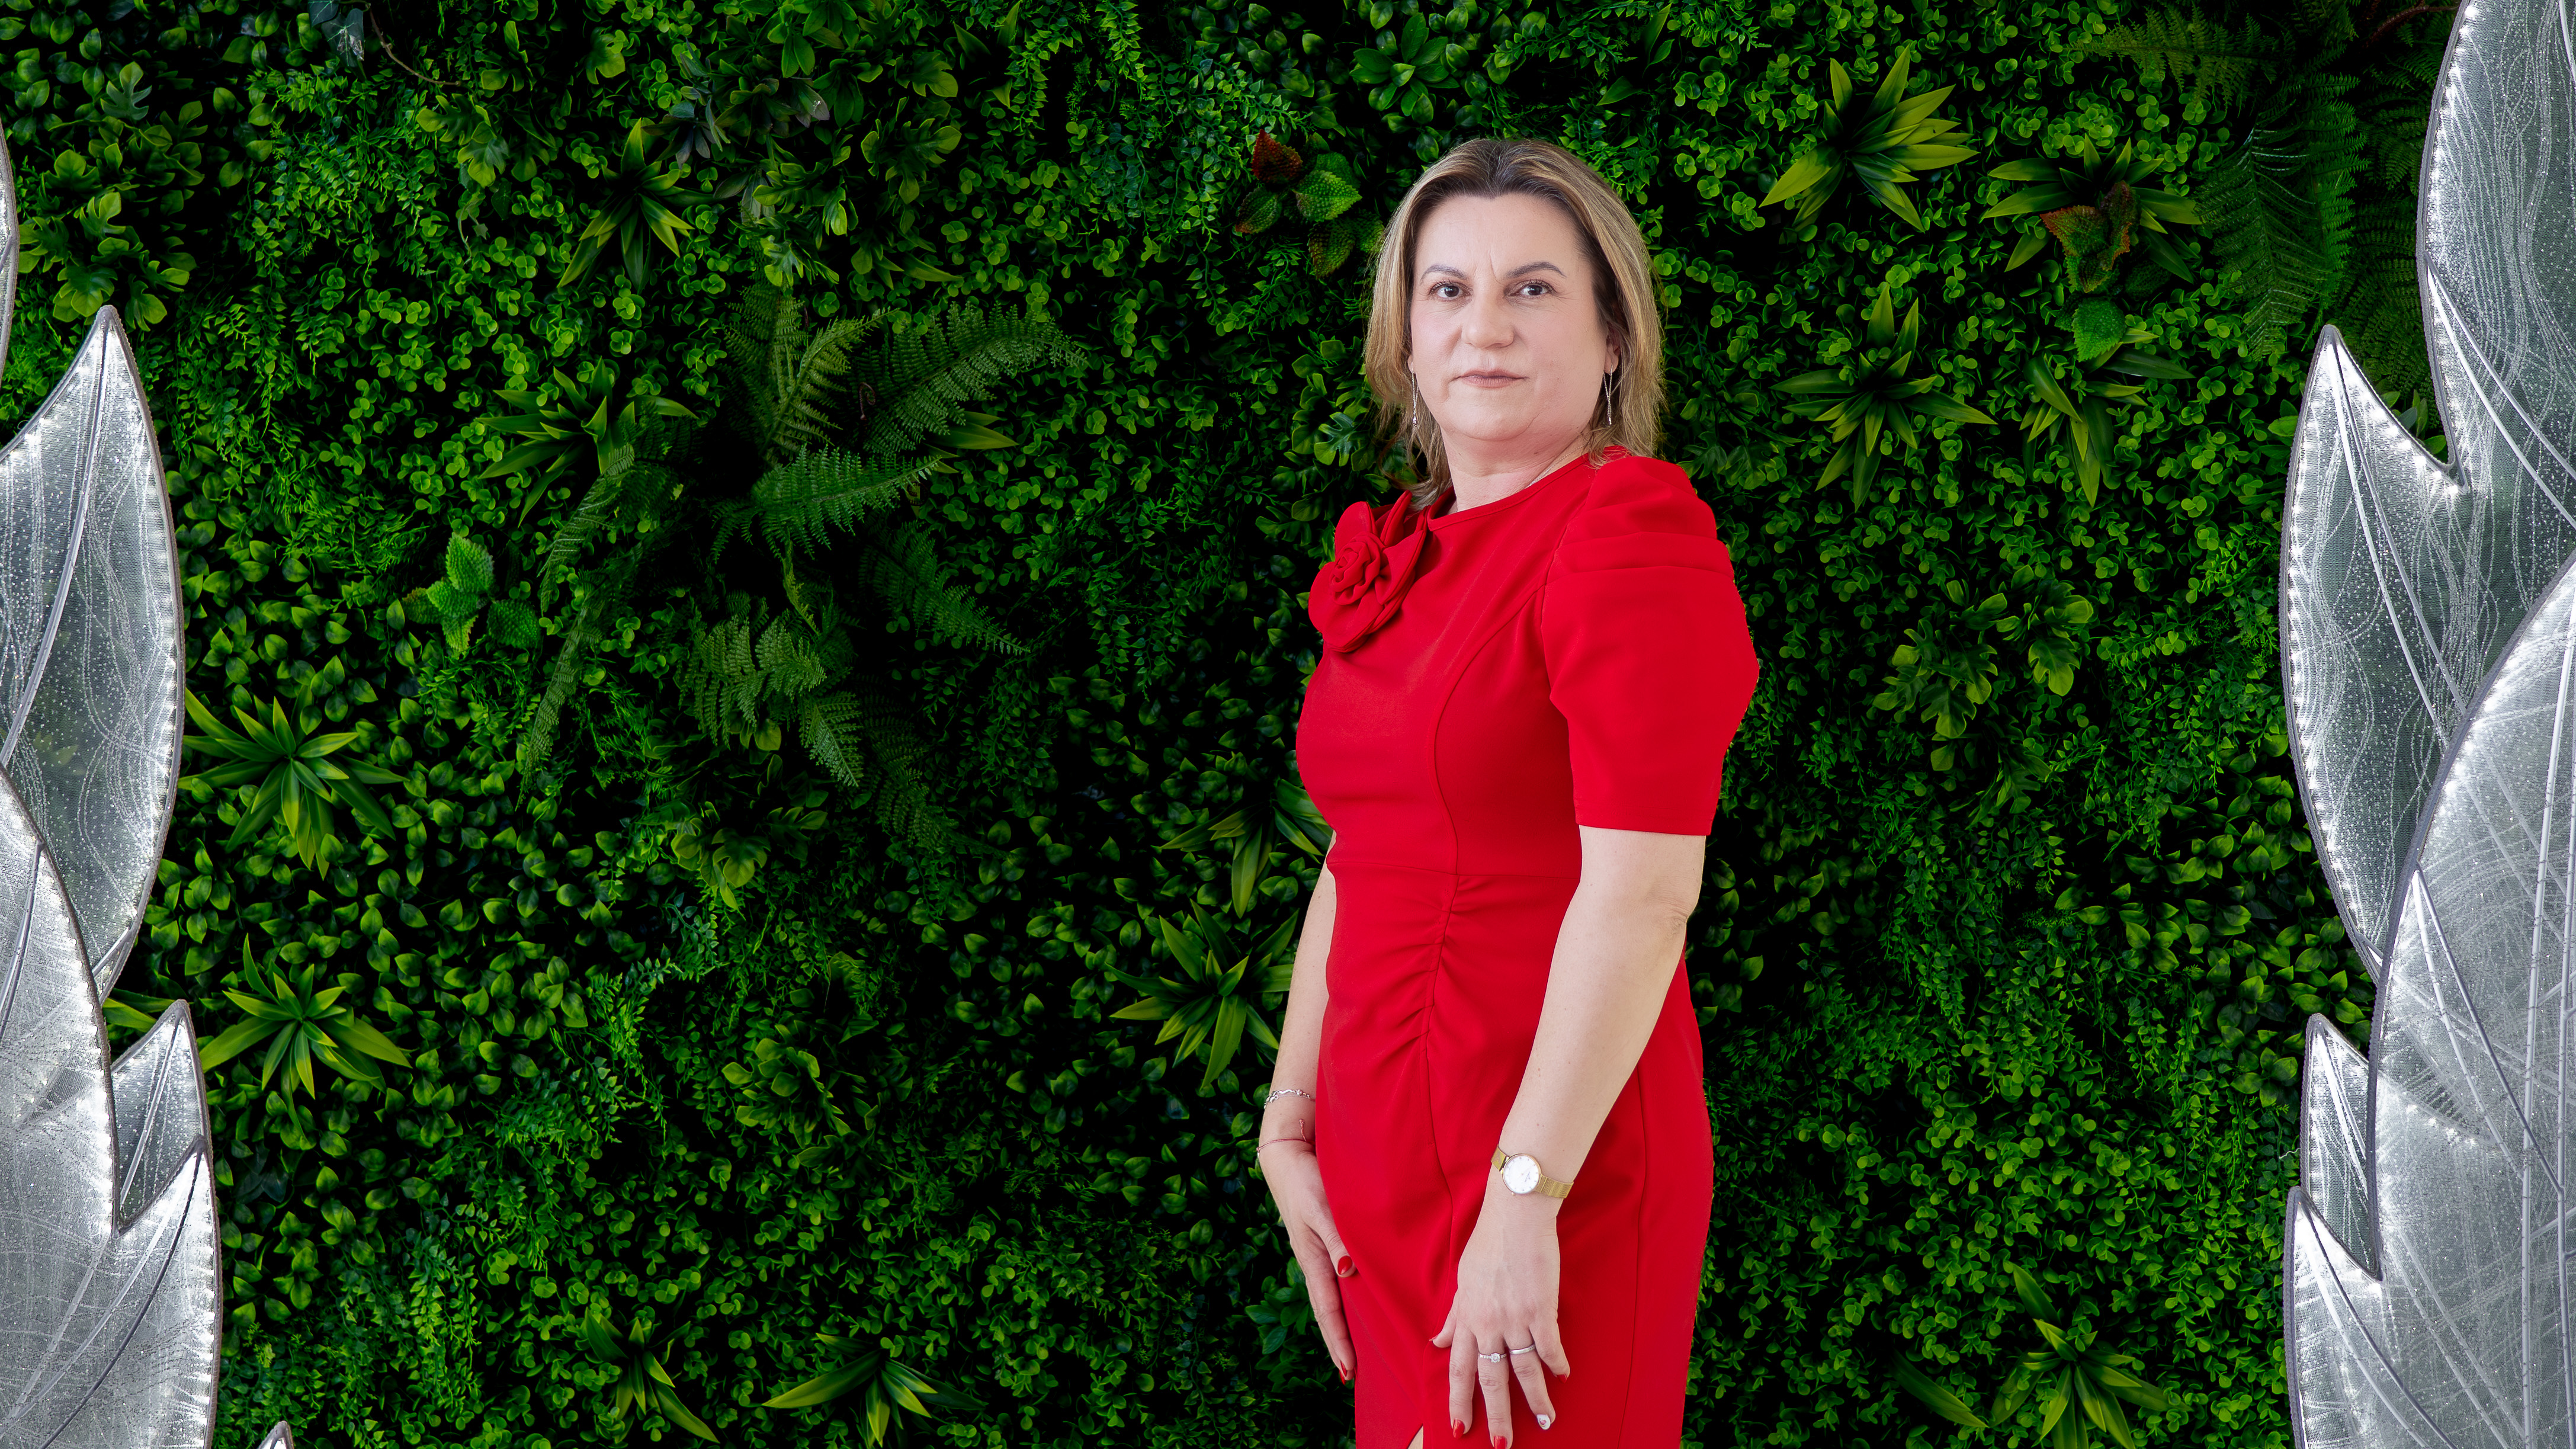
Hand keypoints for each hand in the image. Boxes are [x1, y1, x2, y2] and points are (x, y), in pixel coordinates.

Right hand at [1259, 1130, 1355, 1381]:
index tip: (1348, 1372)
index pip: (1328, 1312)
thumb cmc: (1307, 1181)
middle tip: (1351, 1374)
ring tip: (1352, 1349)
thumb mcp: (1322, 1210)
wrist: (1288, 1156)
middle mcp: (1315, 1263)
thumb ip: (1336, 1239)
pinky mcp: (1322, 1241)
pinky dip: (1344, 1299)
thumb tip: (1347, 1273)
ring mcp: (1317, 1254)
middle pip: (1328, 1312)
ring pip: (1331, 1298)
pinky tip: (1353, 1302)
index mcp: (1313, 1262)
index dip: (1339, 1343)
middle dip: (1338, 1343)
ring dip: (1341, 1324)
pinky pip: (1336, 1280)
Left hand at [1431, 1188, 1569, 1443]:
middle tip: (1502, 1444)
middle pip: (1490, 1379)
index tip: (1458, 1426)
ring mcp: (1514, 1317)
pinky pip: (1549, 1346)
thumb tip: (1437, 1342)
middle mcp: (1487, 1322)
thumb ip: (1454, 1317)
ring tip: (1545, 1421)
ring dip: (1535, 1399)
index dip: (1458, 1400)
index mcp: (1467, 1317)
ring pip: (1523, 1369)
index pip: (1459, 1369)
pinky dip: (1556, 1364)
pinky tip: (1563, 1376)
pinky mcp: (1541, 1308)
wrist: (1515, 1214)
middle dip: (1496, 1415)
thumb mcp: (1462, 1282)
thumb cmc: (1488, 1244)